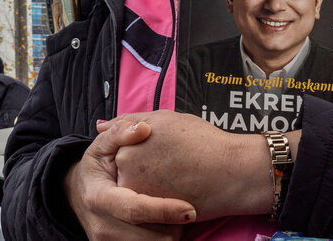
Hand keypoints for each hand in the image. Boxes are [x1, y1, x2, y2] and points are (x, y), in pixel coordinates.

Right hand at [64, 119, 195, 239]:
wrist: (77, 195)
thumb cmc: (96, 167)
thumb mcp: (101, 145)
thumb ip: (120, 132)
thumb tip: (143, 128)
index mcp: (99, 198)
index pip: (135, 210)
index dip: (164, 210)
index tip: (191, 209)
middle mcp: (102, 226)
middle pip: (151, 237)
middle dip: (173, 224)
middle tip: (184, 207)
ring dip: (171, 232)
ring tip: (173, 213)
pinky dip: (162, 237)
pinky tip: (164, 223)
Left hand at [101, 111, 276, 220]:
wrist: (232, 171)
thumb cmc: (201, 141)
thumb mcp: (164, 119)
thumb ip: (129, 121)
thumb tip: (101, 125)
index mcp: (126, 147)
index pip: (122, 150)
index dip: (146, 149)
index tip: (164, 150)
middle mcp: (126, 172)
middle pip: (127, 170)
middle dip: (145, 167)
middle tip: (172, 163)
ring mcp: (139, 194)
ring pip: (138, 188)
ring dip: (151, 184)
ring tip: (177, 175)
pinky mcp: (154, 213)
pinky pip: (150, 206)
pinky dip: (161, 198)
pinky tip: (180, 188)